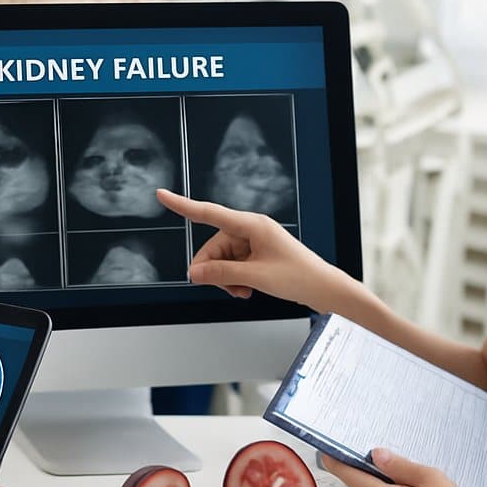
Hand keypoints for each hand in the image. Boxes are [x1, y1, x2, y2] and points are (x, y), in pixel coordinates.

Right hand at [157, 188, 351, 310]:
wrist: (324, 288)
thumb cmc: (299, 277)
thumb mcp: (255, 277)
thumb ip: (221, 273)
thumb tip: (195, 272)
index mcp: (252, 225)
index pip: (209, 213)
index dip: (183, 205)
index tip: (162, 194)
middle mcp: (251, 229)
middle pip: (214, 246)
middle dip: (216, 270)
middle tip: (230, 290)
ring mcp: (255, 241)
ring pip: (222, 259)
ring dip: (227, 278)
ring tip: (243, 292)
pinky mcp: (258, 253)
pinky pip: (234, 264)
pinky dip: (235, 278)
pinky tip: (246, 290)